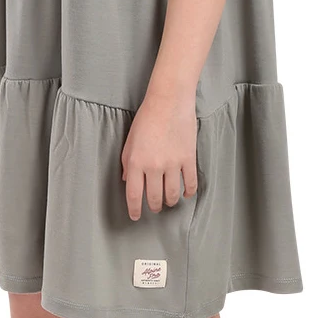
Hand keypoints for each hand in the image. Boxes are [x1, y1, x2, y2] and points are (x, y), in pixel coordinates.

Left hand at [120, 93, 197, 221]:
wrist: (168, 101)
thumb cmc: (147, 118)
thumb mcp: (130, 141)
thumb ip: (127, 162)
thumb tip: (127, 180)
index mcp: (136, 162)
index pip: (133, 194)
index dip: (134, 209)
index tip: (136, 216)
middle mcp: (153, 166)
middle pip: (154, 197)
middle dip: (154, 207)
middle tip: (155, 208)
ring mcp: (172, 164)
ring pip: (173, 194)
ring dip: (171, 201)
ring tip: (169, 201)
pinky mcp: (188, 158)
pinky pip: (190, 183)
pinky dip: (189, 192)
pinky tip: (186, 194)